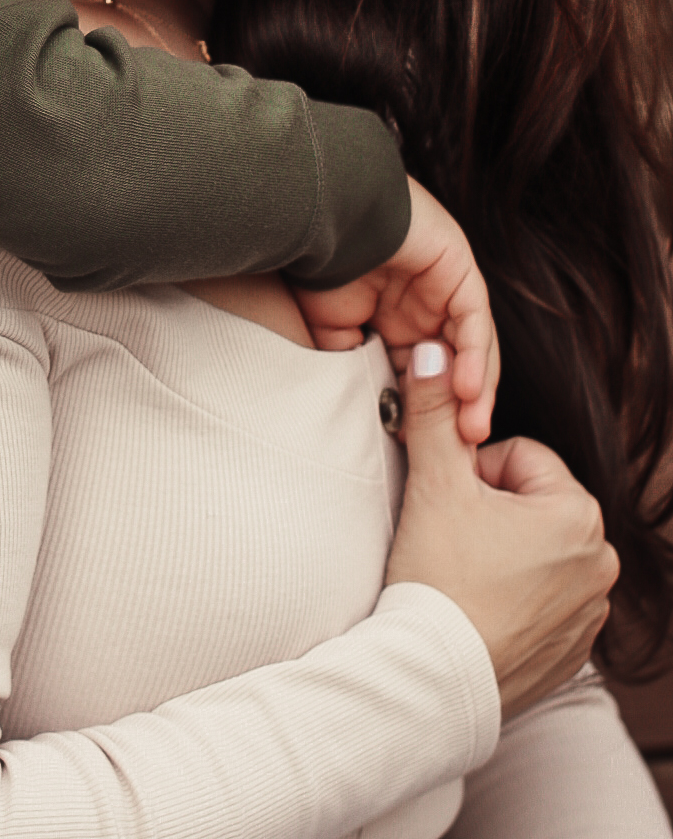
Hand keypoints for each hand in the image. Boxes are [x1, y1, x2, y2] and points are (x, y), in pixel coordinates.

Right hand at [294, 177, 498, 443]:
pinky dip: (474, 358)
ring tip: (470, 432)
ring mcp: (444, 289)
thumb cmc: (317, 269)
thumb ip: (353, 368)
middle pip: (453, 367)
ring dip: (473, 393)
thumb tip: (369, 411)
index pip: (422, 376)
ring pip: (471, 350)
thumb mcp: (331, 334)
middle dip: (457, 412)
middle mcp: (424, 307)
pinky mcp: (459, 271)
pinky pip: (474, 321)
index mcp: (394, 321)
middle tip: (459, 457)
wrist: (322, 216)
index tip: (425, 455)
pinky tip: (467, 391)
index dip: (426, 415)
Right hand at [385, 342, 618, 719]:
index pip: (515, 456)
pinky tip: (478, 609)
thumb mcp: (434, 483)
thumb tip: (432, 351)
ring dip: (500, 553)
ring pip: (534, 550)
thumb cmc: (438, 580)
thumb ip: (433, 410)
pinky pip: (541, 600)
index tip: (448, 506)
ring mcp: (591, 610)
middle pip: (528, 502)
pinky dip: (512, 598)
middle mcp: (601, 560)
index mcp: (577, 512)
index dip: (470, 473)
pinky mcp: (574, 650)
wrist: (433, 682)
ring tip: (463, 577)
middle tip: (451, 540)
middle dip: (488, 512)